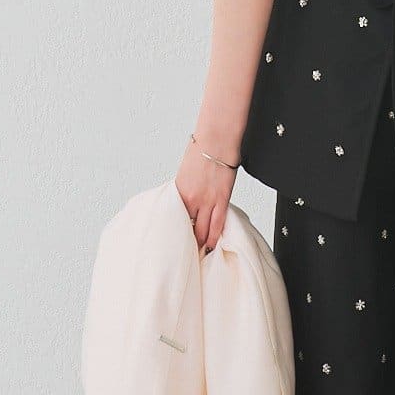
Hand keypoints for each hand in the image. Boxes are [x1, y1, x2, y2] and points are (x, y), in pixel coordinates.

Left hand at [176, 134, 238, 252]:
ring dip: (200, 243)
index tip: (172, 244)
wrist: (216, 139)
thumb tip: (186, 200)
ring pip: (202, 230)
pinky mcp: (221, 199)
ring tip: (199, 254)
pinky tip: (212, 245)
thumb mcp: (186, 172)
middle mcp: (190, 199)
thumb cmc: (202, 151)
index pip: (173, 219)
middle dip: (186, 242)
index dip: (174, 233)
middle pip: (186, 228)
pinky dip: (214, 237)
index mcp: (178, 192)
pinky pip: (217, 224)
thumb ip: (185, 189)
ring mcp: (206, 201)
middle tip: (185, 255)